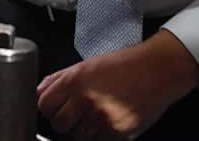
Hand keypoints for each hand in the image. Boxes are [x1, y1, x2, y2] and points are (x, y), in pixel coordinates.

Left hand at [37, 31, 198, 139]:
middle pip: (58, 125)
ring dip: (85, 129)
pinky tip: (110, 119)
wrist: (157, 70)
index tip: (56, 107)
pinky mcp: (117, 133)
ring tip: (99, 113)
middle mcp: (86, 100)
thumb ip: (60, 78)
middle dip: (65, 121)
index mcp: (75, 80)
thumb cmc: (125, 65)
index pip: (43, 104)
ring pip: (78, 137)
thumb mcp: (88, 65)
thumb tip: (40, 90)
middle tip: (78, 113)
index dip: (49, 107)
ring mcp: (101, 118)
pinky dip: (102, 135)